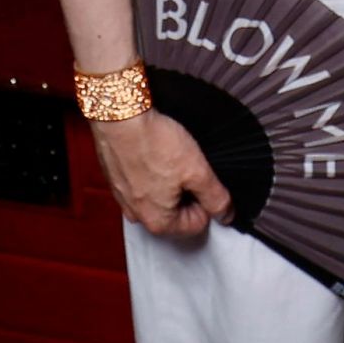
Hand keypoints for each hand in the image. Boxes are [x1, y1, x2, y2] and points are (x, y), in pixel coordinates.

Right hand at [91, 108, 233, 236]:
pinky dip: (152, 171)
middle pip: (177, 213)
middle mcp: (138, 216)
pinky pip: (143, 183)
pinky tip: (155, 152)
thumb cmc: (155, 143)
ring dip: (170, 180)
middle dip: (187, 191)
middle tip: (188, 165)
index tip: (203, 178)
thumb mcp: (197, 171)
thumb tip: (226, 215)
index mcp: (159, 222)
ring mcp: (124, 199)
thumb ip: (215, 197)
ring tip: (170, 156)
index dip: (207, 201)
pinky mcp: (117, 180)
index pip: (197, 224)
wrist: (120, 118)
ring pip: (160, 197)